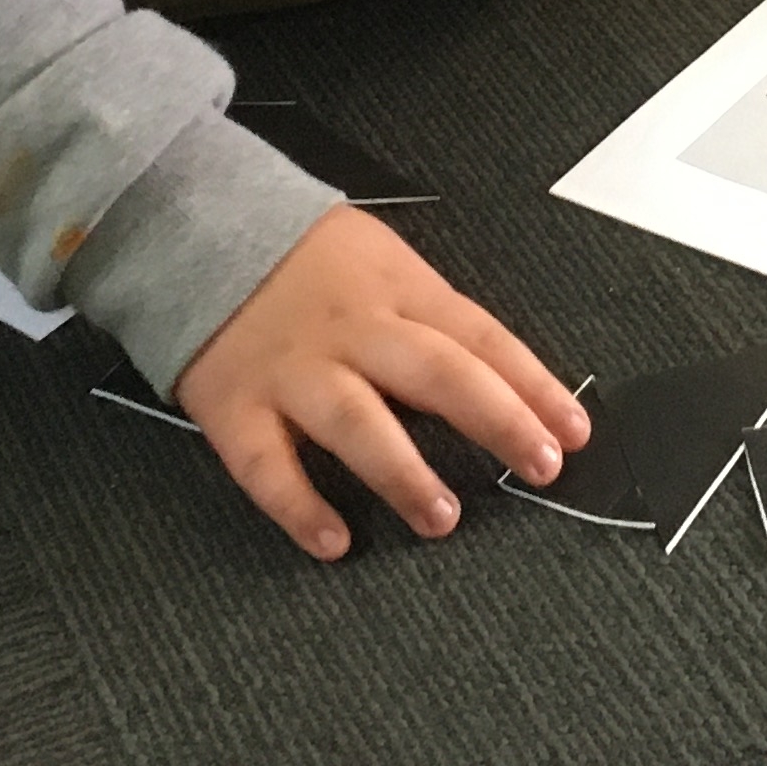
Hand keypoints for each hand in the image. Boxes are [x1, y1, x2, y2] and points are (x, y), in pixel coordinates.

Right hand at [172, 204, 589, 561]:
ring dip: (403, 472)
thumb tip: (509, 383)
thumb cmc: (305, 257)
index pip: (481, 337)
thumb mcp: (384, 261)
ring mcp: (292, 369)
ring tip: (442, 517)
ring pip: (356, 420)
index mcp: (399, 290)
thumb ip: (434, 318)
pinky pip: (267, 464)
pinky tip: (334, 541)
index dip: (533, 385)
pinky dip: (299, 506)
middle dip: (496, 420)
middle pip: (436, 372)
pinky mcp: (234, 404)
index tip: (574, 431)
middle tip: (541, 466)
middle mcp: (352, 330)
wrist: (192, 224)